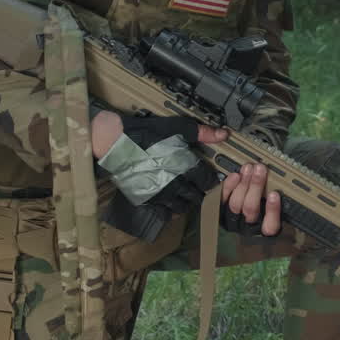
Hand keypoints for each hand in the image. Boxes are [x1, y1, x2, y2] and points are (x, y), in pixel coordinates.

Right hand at [94, 113, 224, 214]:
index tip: (213, 179)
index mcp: (185, 167)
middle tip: (201, 188)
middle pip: (196, 196)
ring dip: (187, 202)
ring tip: (188, 196)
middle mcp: (175, 184)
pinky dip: (171, 210)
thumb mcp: (177, 128)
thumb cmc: (146, 133)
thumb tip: (223, 134)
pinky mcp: (146, 199)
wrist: (115, 143)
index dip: (213, 181)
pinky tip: (171, 203)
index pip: (207, 181)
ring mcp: (160, 194)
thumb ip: (202, 133)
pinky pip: (164, 211)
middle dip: (201, 192)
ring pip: (182, 207)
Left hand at [220, 162, 282, 236]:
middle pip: (250, 208)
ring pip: (236, 203)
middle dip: (255, 186)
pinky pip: (222, 199)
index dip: (272, 210)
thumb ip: (277, 206)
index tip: (275, 194)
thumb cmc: (262, 217)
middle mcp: (247, 226)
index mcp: (264, 230)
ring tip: (248, 168)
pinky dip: (229, 186)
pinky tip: (236, 176)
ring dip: (243, 183)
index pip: (270, 225)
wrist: (236, 228)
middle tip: (260, 170)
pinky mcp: (222, 210)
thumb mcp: (275, 215)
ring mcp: (233, 219)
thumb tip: (279, 185)